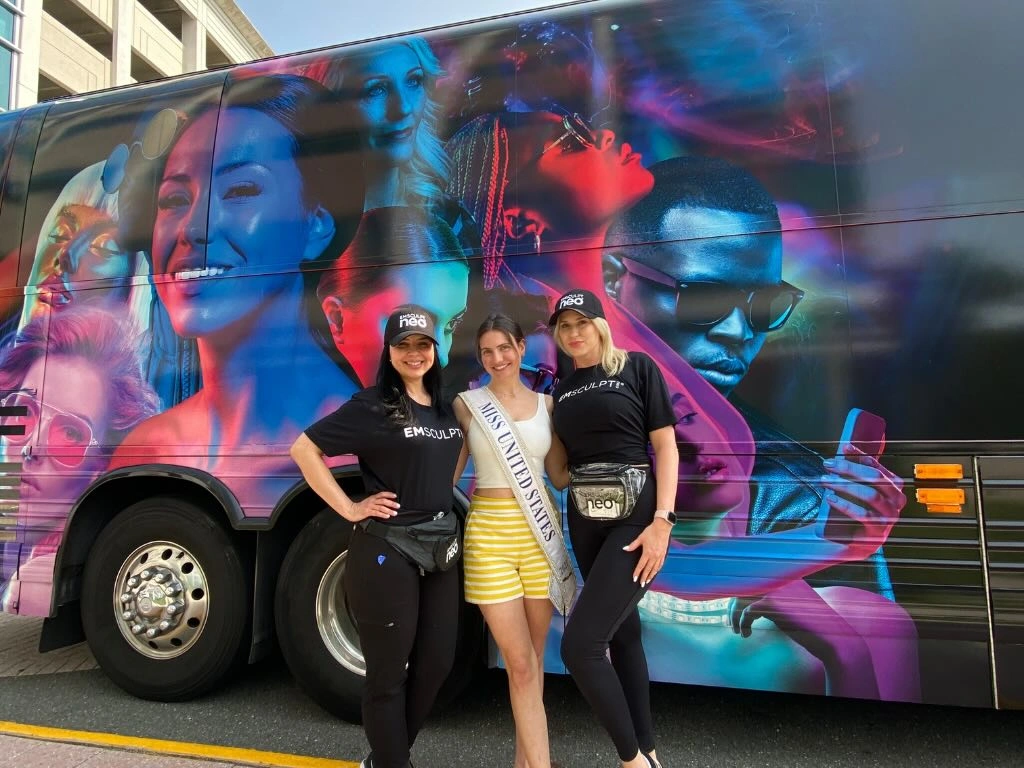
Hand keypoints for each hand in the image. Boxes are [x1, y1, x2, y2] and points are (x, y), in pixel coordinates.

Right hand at [343, 491, 399, 521]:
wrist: (352, 510)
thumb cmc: (361, 507)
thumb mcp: (369, 502)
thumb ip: (376, 501)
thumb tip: (386, 502)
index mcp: (373, 498)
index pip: (382, 494)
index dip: (389, 494)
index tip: (395, 495)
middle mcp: (372, 501)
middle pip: (383, 501)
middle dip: (391, 503)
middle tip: (398, 506)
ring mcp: (370, 506)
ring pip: (381, 507)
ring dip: (389, 510)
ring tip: (394, 513)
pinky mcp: (368, 512)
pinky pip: (376, 513)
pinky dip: (382, 514)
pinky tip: (387, 516)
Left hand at [623, 520, 670, 587]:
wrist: (662, 527)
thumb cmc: (651, 531)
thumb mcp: (640, 538)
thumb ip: (633, 545)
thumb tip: (625, 548)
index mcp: (647, 552)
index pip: (641, 565)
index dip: (637, 573)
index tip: (634, 579)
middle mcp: (654, 556)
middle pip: (648, 569)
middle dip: (644, 577)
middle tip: (641, 584)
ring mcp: (660, 555)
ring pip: (655, 569)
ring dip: (651, 576)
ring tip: (647, 581)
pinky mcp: (663, 554)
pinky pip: (660, 564)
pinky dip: (657, 570)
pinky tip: (655, 572)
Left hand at [729, 578, 830, 639]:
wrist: (831, 639)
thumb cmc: (810, 626)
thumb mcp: (789, 608)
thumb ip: (770, 599)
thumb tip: (744, 602)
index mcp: (784, 576)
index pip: (752, 579)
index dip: (738, 594)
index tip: (732, 610)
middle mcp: (779, 578)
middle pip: (743, 586)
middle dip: (732, 606)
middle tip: (731, 624)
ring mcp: (775, 588)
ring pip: (742, 597)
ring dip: (735, 616)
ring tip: (737, 631)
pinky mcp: (773, 602)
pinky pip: (747, 611)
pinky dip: (742, 623)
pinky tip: (746, 634)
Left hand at [818, 443, 905, 558]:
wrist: (841, 544)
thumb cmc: (847, 512)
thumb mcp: (851, 492)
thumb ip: (853, 475)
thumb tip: (844, 450)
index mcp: (893, 491)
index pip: (880, 468)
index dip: (862, 456)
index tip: (844, 447)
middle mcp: (896, 505)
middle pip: (877, 479)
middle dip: (851, 468)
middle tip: (829, 463)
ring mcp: (889, 521)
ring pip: (872, 496)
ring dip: (846, 485)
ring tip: (825, 480)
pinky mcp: (876, 535)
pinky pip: (864, 515)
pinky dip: (846, 504)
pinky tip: (830, 497)